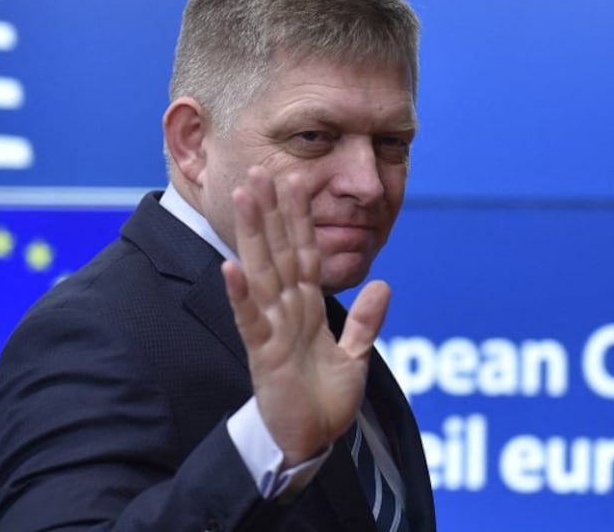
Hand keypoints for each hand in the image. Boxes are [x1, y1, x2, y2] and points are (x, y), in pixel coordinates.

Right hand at [221, 165, 391, 464]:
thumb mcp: (355, 357)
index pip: (304, 253)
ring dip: (252, 235)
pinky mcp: (262, 354)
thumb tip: (384, 285)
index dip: (300, 219)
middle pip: (278, 251)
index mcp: (307, 309)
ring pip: (261, 273)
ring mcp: (272, 329)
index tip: (295, 181)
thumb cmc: (324, 402)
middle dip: (270, 212)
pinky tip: (230, 268)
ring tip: (244, 198)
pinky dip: (240, 295)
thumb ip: (367, 321)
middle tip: (259, 171)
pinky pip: (249, 319)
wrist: (309, 443)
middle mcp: (286, 311)